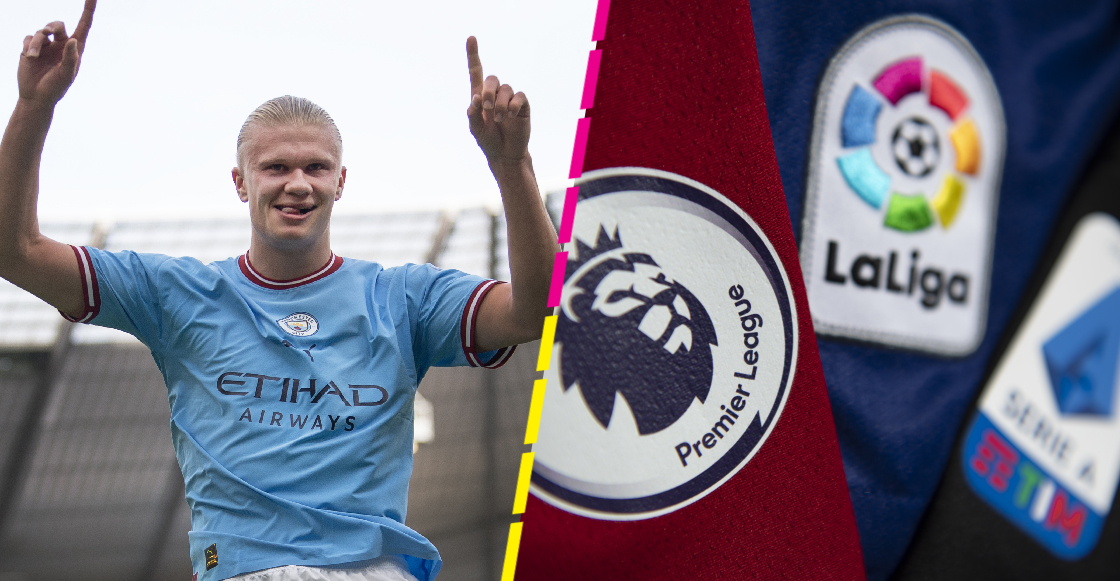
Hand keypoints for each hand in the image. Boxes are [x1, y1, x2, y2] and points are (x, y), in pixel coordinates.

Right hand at [18, 0, 95, 107]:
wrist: (36, 96)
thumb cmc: (56, 88)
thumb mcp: (66, 76)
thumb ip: (70, 58)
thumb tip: (73, 40)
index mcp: (75, 49)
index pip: (84, 26)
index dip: (88, 10)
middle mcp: (61, 45)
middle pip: (57, 24)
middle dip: (52, 26)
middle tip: (48, 33)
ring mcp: (46, 46)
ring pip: (40, 32)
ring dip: (36, 43)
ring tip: (34, 56)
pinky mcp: (31, 48)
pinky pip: (28, 38)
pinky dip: (28, 46)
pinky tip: (29, 57)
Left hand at [466, 36, 529, 163]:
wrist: (505, 155)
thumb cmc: (488, 141)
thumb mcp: (475, 129)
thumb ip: (472, 114)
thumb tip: (476, 97)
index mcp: (480, 96)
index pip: (476, 72)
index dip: (473, 55)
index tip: (471, 38)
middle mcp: (495, 94)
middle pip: (492, 79)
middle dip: (488, 92)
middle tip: (487, 108)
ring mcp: (509, 99)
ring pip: (505, 89)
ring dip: (500, 104)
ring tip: (500, 119)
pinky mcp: (522, 106)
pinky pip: (519, 96)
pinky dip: (513, 105)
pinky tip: (509, 116)